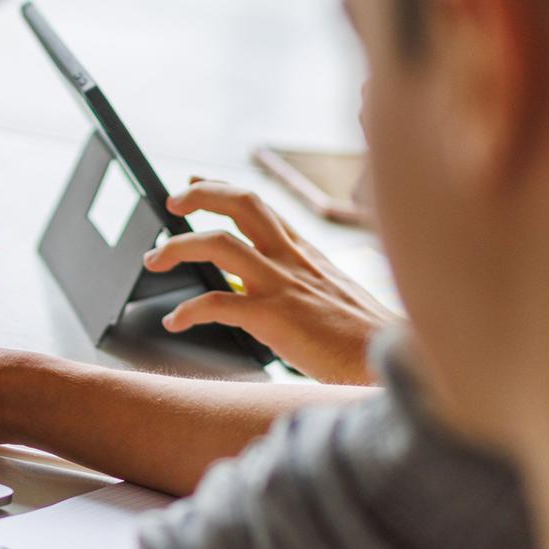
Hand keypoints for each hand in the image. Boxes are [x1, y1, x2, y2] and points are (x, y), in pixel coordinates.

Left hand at [145, 180, 403, 384]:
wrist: (393, 365)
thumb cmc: (368, 342)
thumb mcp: (339, 299)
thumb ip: (308, 289)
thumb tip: (282, 296)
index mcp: (309, 255)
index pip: (262, 208)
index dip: (224, 191)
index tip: (195, 183)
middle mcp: (294, 261)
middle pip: (242, 205)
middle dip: (201, 195)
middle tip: (171, 202)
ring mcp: (284, 287)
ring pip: (219, 245)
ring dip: (179, 247)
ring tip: (154, 259)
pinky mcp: (276, 320)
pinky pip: (218, 304)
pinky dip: (189, 311)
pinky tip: (175, 321)